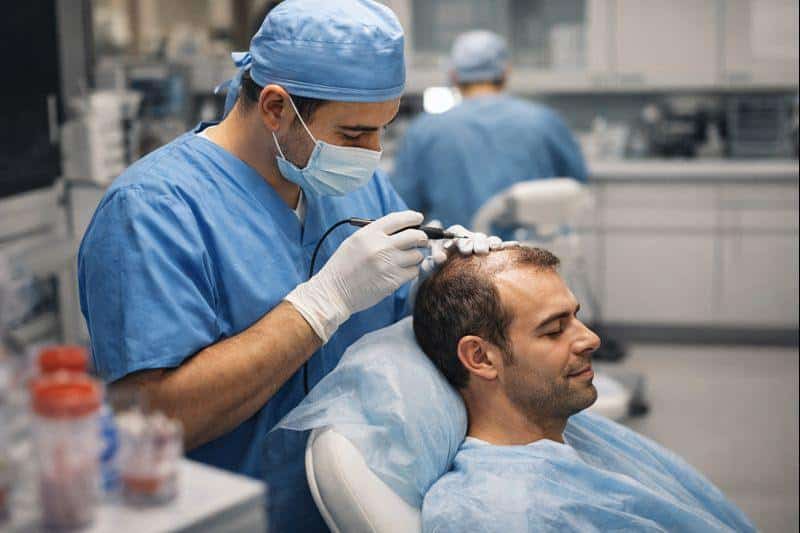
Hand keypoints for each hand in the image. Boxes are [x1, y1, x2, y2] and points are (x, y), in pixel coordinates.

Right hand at [285, 211, 426, 341]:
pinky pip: (413, 271)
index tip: (419, 218)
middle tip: (421, 240)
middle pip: (415, 236)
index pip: (399, 219)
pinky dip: (410, 271)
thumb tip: (404, 228)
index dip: (413, 217)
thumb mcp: (355, 242)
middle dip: (422, 237)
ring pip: (417, 255)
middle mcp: (381, 246)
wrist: (334, 292)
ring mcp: (388, 264)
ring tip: (405, 259)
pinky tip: (400, 272)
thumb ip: (377, 233)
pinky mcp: (393, 281)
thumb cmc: (344, 266)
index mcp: (369, 233)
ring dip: (415, 256)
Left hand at [426, 225, 515, 268]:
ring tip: (494, 248)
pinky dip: (507, 245)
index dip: (460, 239)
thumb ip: (431, 263)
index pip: (456, 232)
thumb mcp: (429, 270)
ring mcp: (480, 248)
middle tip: (478, 251)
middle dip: (477, 242)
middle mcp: (467, 241)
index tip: (463, 250)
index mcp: (451, 240)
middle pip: (475, 236)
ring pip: (488, 240)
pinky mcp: (491, 255)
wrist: (443, 288)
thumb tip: (438, 259)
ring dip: (491, 243)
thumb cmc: (435, 276)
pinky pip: (501, 247)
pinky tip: (515, 245)